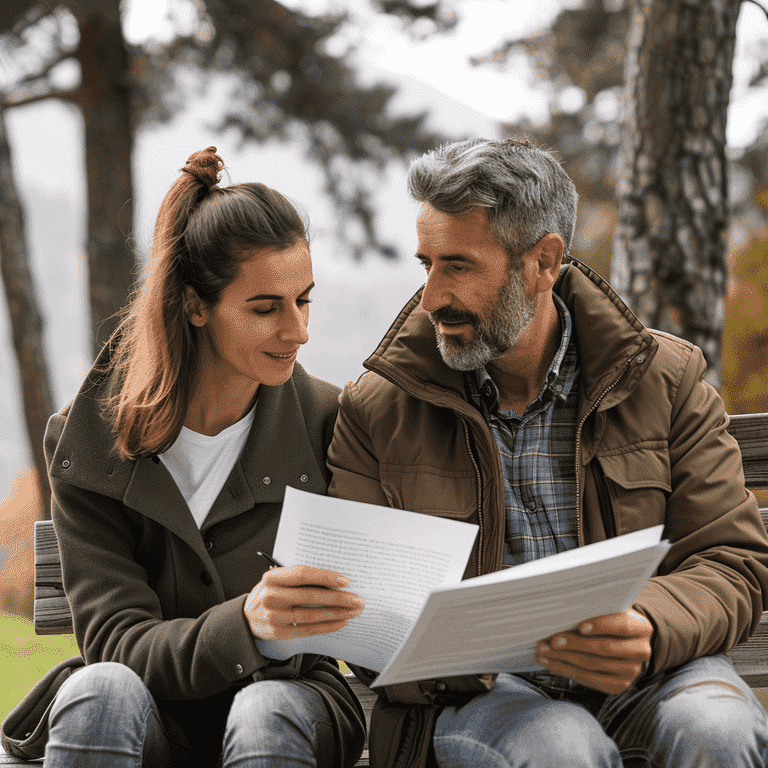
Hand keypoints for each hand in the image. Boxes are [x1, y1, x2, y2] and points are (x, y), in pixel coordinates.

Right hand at [244, 565, 363, 639]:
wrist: (245, 618)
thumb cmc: (268, 594)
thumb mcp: (276, 580)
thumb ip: (297, 578)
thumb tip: (333, 579)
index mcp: (272, 578)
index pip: (302, 574)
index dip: (324, 576)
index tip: (345, 580)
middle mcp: (271, 596)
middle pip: (310, 596)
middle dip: (338, 597)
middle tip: (357, 599)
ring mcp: (274, 616)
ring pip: (311, 614)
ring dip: (336, 613)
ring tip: (353, 610)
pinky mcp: (278, 633)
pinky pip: (308, 629)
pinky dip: (327, 626)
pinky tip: (341, 621)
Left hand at [535, 609, 652, 694]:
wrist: (628, 643)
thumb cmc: (611, 620)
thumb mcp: (610, 611)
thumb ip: (594, 610)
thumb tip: (562, 613)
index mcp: (642, 627)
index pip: (623, 625)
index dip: (601, 626)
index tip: (580, 626)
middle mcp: (641, 651)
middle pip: (604, 648)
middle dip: (574, 644)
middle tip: (551, 640)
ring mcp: (631, 672)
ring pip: (593, 665)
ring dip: (564, 659)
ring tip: (543, 652)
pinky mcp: (618, 686)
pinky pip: (589, 680)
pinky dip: (567, 671)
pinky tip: (552, 663)